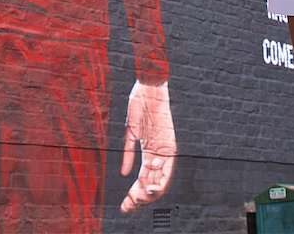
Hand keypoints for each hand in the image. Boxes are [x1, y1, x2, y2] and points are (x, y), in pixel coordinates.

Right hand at [119, 80, 175, 211]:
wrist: (148, 86)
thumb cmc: (139, 104)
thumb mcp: (131, 133)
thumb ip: (129, 153)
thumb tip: (124, 174)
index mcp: (149, 152)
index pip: (143, 179)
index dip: (135, 193)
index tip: (124, 204)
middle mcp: (158, 153)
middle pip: (153, 183)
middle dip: (142, 198)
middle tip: (130, 206)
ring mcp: (165, 148)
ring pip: (161, 178)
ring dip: (151, 192)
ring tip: (139, 200)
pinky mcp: (170, 141)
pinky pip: (169, 164)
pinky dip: (160, 177)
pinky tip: (149, 185)